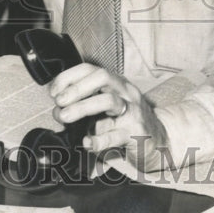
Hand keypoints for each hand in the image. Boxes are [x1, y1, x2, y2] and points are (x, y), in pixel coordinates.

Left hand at [48, 63, 169, 171]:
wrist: (160, 142)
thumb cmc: (127, 125)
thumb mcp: (105, 112)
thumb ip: (84, 108)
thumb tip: (57, 112)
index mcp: (116, 84)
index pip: (91, 69)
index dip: (69, 76)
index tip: (53, 91)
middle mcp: (126, 92)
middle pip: (101, 78)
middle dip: (76, 88)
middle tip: (59, 103)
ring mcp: (133, 112)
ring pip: (108, 100)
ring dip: (82, 107)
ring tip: (65, 117)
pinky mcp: (137, 134)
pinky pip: (116, 135)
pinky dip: (99, 139)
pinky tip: (86, 143)